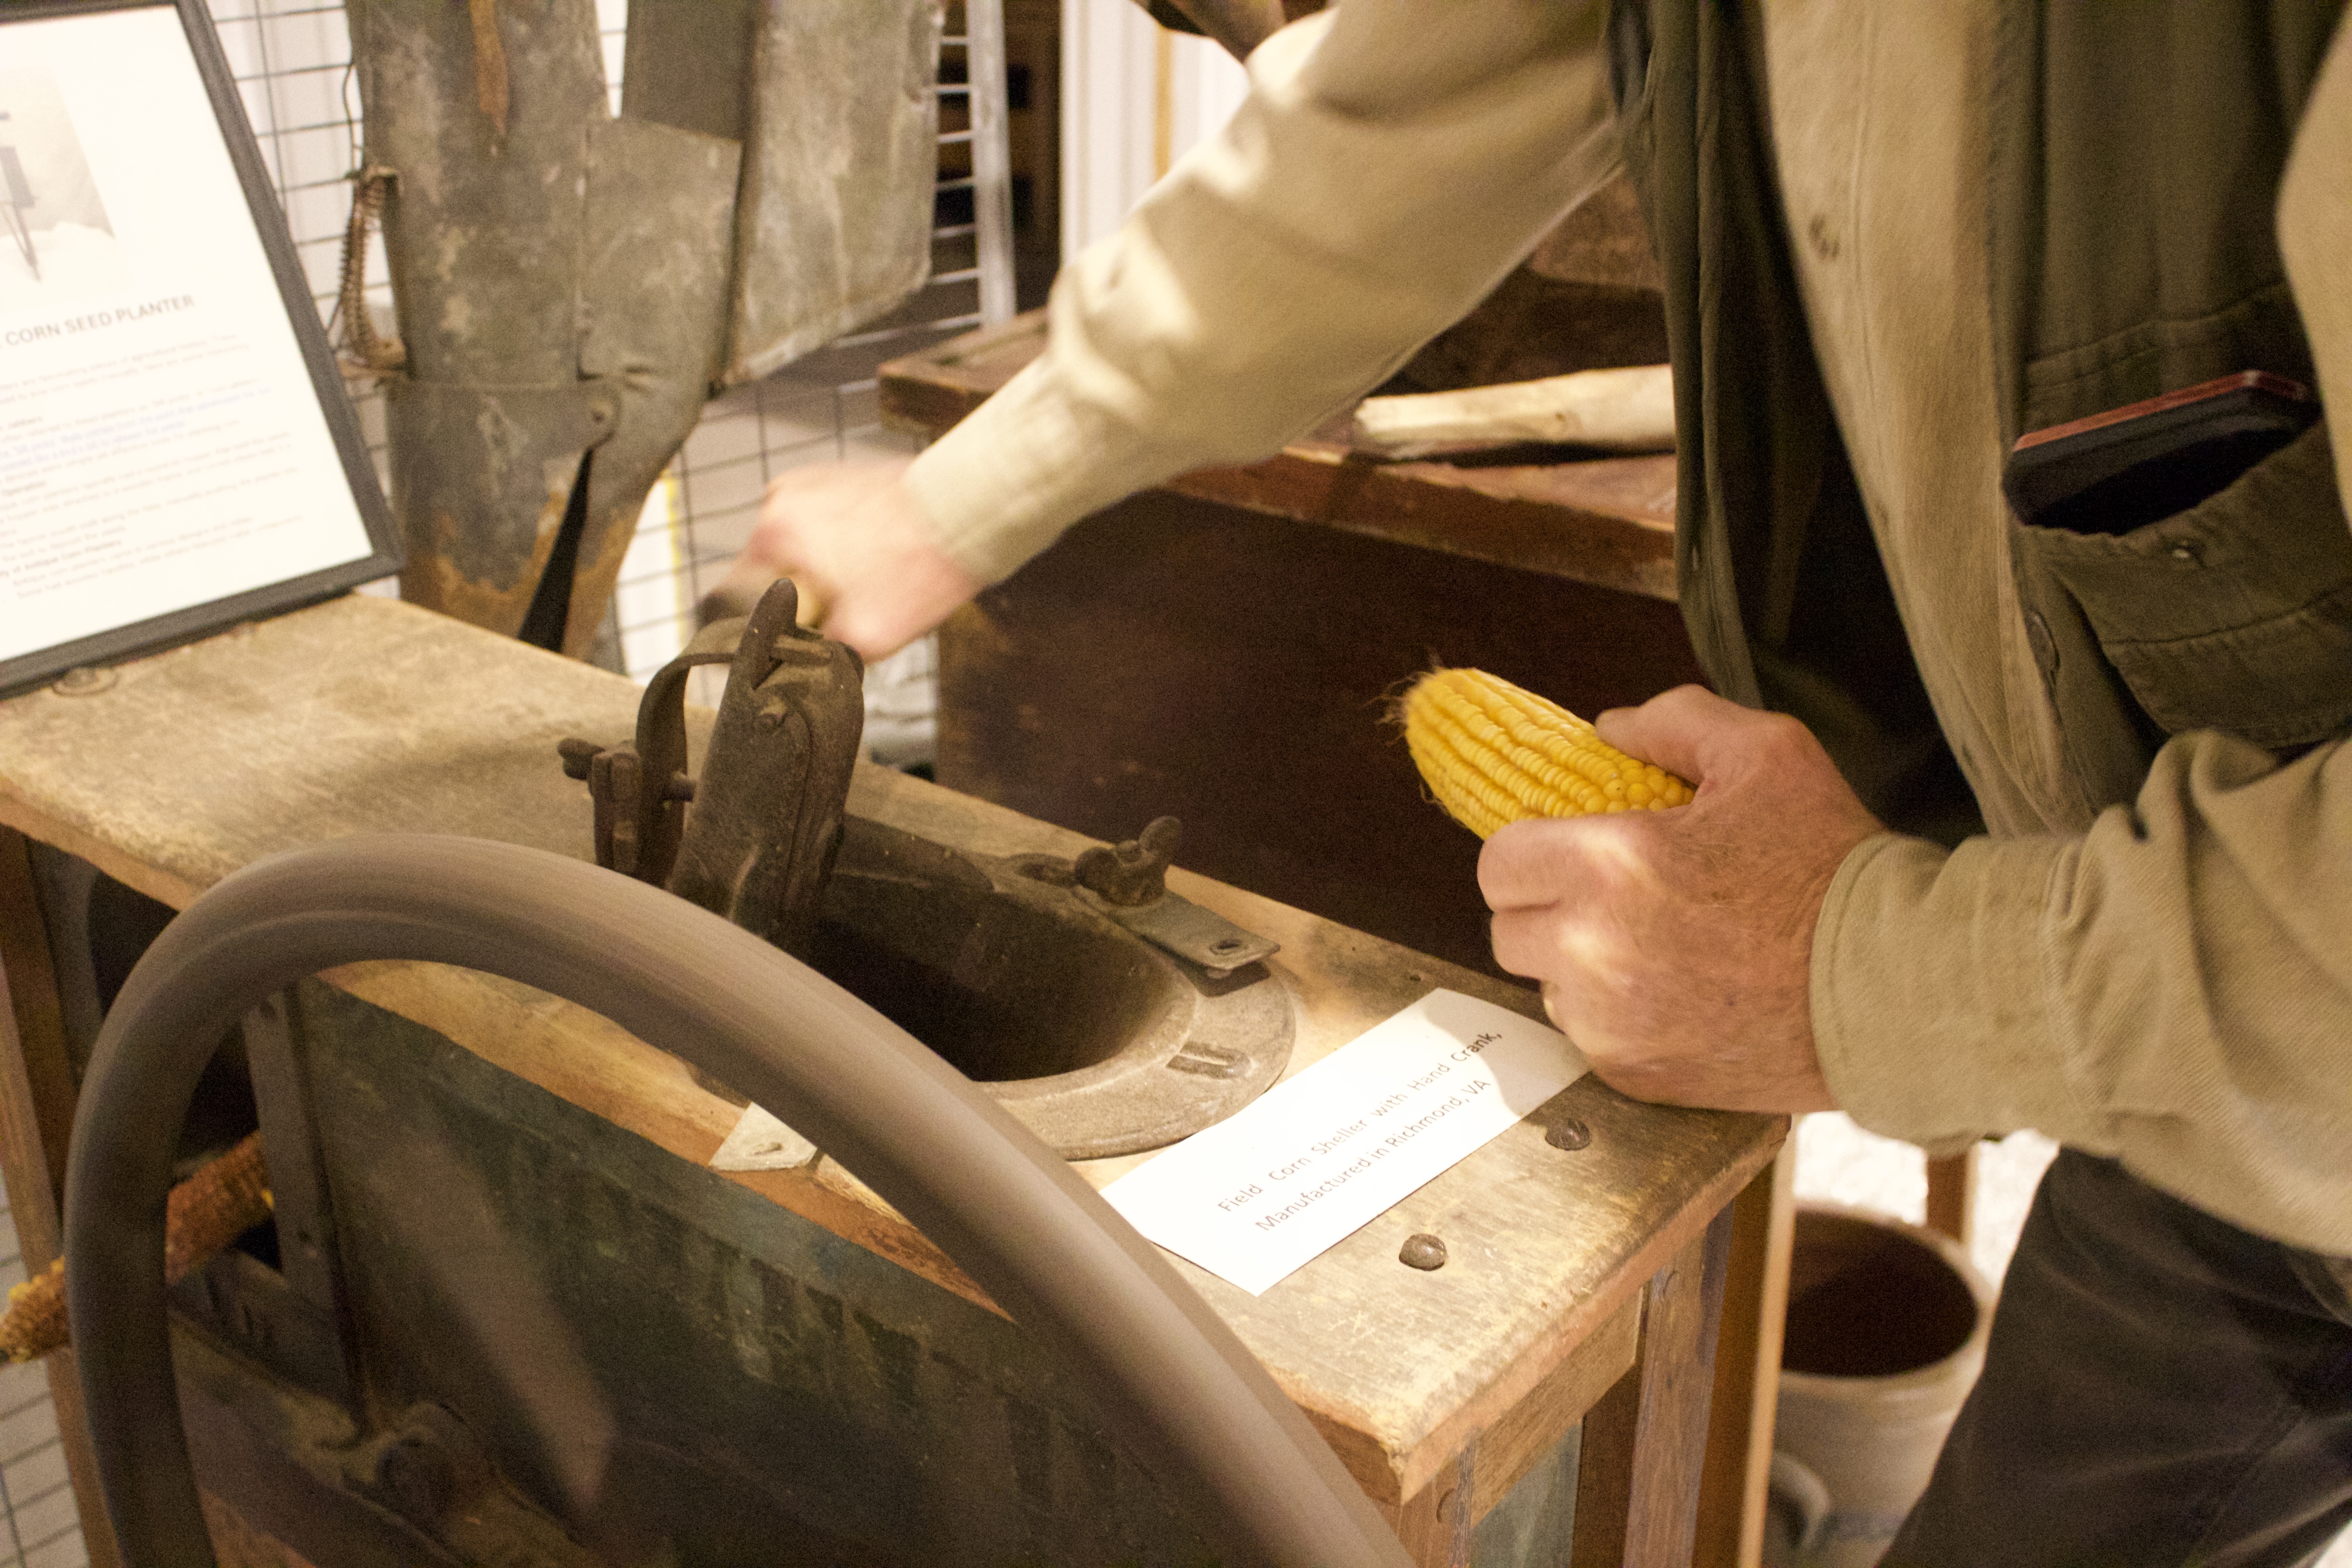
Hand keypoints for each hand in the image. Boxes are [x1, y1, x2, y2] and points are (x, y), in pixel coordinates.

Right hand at [711, 458, 979, 661]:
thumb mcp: (866, 638)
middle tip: (848, 609)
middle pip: (774, 571)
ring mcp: (811, 482)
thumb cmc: (923, 568)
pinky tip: (879, 556)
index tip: (792, 639)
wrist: (969, 510)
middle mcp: (781, 499)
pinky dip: (844, 543)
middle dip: (805, 597)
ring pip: (801, 548)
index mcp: (773, 534)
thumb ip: (817, 653)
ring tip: (871, 579)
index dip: (768, 626)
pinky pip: (826, 524)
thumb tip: (794, 665)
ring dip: (824, 570)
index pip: (741, 596)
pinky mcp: (839, 475)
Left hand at [1479, 685, 1882, 1112]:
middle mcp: (1592, 952)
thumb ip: (1676, 723)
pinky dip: (1617, 1018)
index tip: (1568, 847)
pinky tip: (1680, 992)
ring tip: (1655, 944)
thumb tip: (1608, 728)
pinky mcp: (1637, 1077)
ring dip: (1580, 965)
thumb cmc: (1833, 865)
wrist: (1894, 985)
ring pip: (1548, 987)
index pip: (1498, 862)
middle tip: (1609, 895)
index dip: (1529, 849)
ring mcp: (1611, 1024)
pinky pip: (1591, 1039)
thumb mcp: (1766, 754)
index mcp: (1609, 866)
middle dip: (1547, 906)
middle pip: (1508, 928)